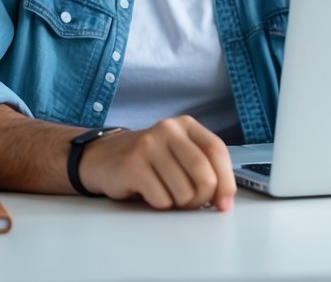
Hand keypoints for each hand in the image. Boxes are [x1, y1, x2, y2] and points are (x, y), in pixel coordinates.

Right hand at [78, 115, 236, 210]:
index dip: (226, 181)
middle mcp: (168, 129)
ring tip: (169, 196)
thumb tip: (224, 200)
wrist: (104, 157)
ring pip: (183, 191)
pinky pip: (161, 199)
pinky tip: (150, 193)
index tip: (224, 203)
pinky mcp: (132, 165)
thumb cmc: (150, 160)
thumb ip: (204, 168)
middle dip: (203, 198)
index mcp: (186, 125)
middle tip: (193, 204)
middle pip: (203, 173)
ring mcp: (149, 145)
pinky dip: (161, 205)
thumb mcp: (179, 154)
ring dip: (180, 204)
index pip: (217, 150)